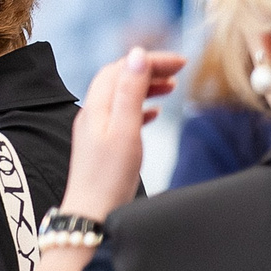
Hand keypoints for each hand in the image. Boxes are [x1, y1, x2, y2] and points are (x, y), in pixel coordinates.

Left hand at [61, 46, 184, 221]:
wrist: (91, 214)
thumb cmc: (109, 178)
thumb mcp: (125, 130)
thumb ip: (131, 92)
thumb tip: (136, 56)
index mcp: (96, 107)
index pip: (120, 68)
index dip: (149, 60)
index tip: (180, 62)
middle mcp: (92, 114)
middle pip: (119, 78)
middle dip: (149, 69)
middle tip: (180, 69)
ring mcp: (95, 130)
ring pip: (121, 96)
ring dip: (146, 86)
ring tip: (172, 87)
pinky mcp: (101, 145)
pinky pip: (121, 116)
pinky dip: (140, 107)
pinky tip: (155, 113)